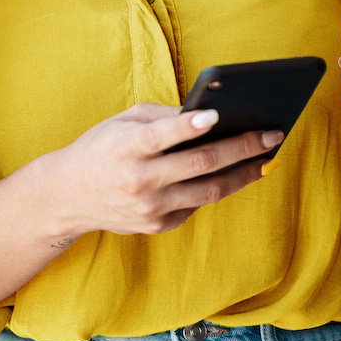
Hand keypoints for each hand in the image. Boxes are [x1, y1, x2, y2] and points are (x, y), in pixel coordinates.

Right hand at [33, 102, 280, 239]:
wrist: (67, 196)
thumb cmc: (102, 147)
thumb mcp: (123, 121)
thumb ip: (163, 117)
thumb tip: (209, 114)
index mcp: (127, 147)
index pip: (161, 136)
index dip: (189, 126)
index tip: (217, 115)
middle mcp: (139, 180)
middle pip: (200, 164)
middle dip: (242, 148)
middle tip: (272, 134)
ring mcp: (149, 207)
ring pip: (209, 191)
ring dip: (244, 173)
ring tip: (267, 157)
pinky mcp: (156, 225)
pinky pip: (196, 205)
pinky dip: (216, 187)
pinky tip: (235, 173)